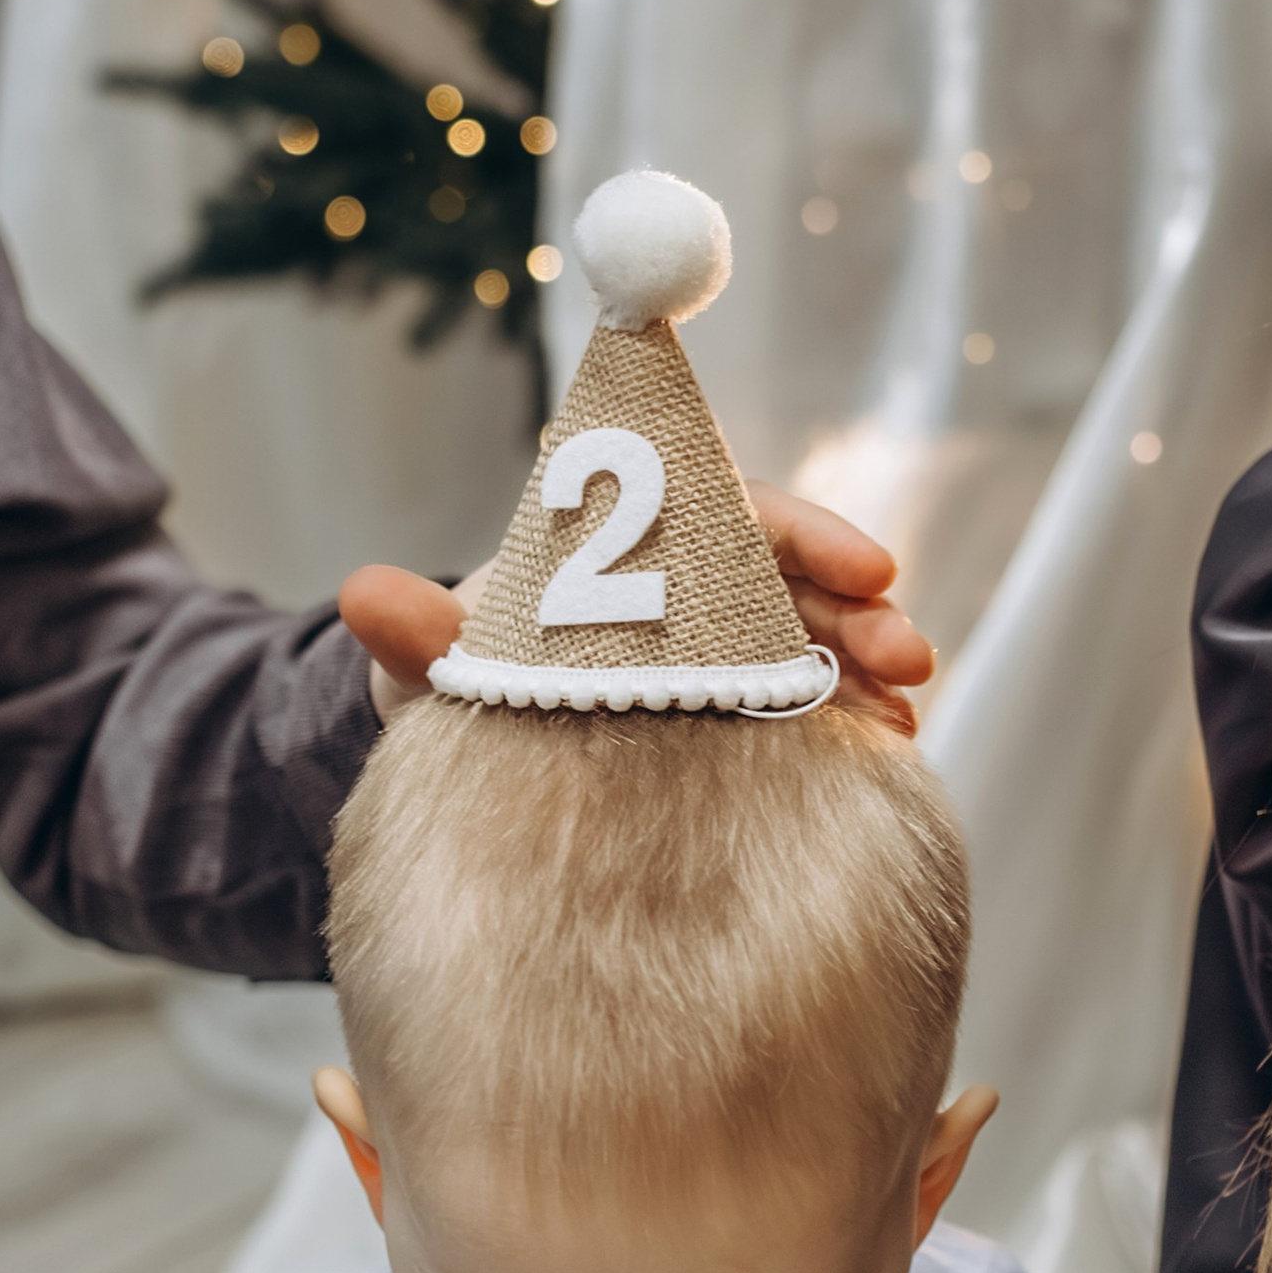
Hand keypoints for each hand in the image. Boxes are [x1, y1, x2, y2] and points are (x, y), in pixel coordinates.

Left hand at [338, 483, 935, 737]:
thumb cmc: (458, 685)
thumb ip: (420, 636)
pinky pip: (809, 716)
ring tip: (908, 723)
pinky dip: (851, 731)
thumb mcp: (438, 666)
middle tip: (908, 654)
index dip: (804, 533)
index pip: (731, 513)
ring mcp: (724, 658)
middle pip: (792, 581)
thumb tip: (363, 597)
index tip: (867, 564)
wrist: (466, 754)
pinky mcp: (741, 725)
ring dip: (869, 673)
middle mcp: (692, 591)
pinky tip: (889, 759)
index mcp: (636, 547)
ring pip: (813, 647)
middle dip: (859, 611)